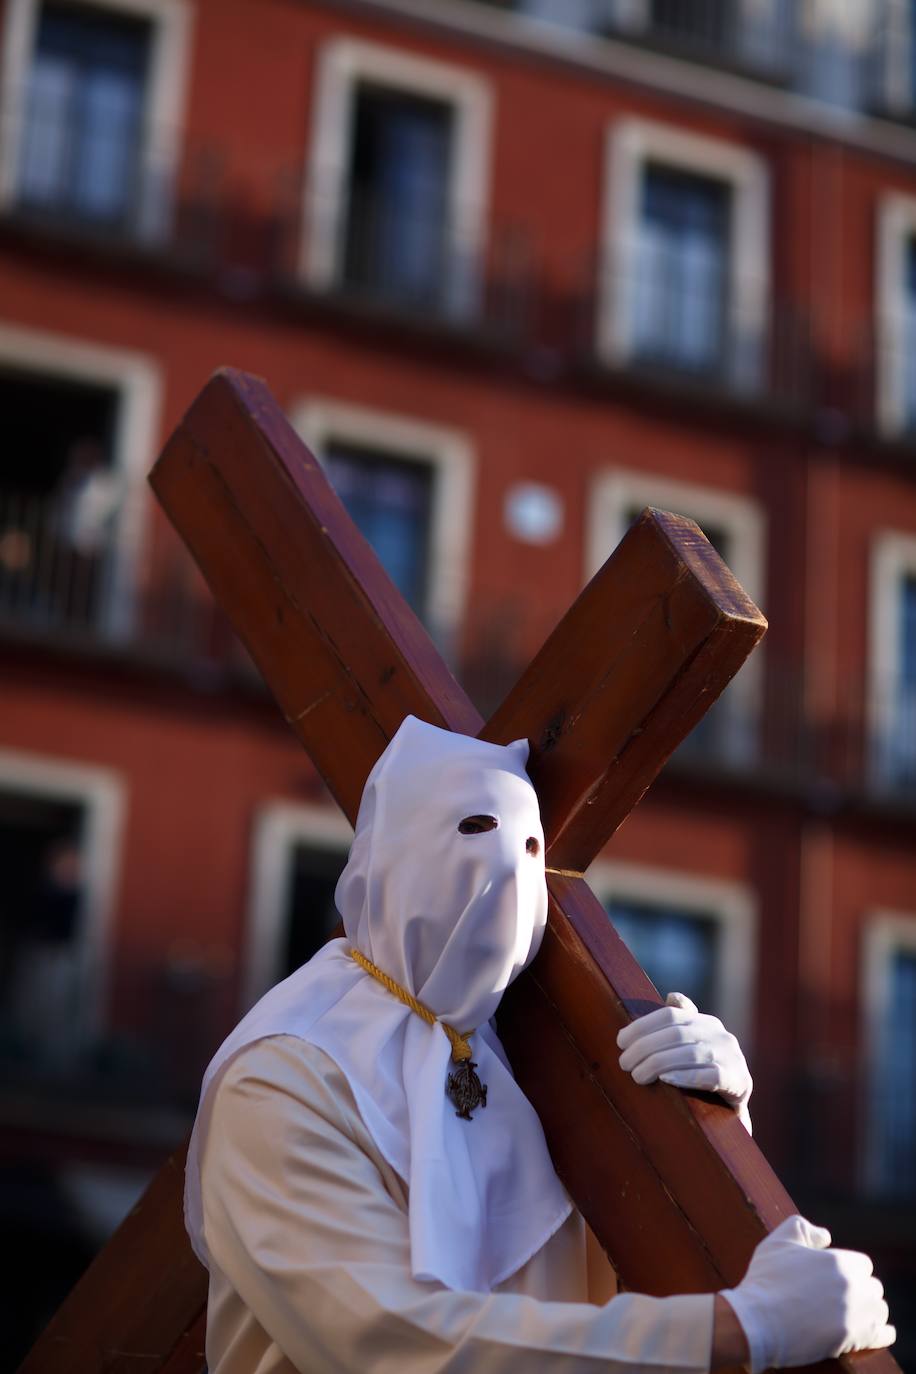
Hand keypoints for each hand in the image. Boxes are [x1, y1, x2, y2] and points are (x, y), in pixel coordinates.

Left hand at [616, 992, 752, 1130]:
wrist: (733, 1112)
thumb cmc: (704, 1075)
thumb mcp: (695, 1046)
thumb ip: (681, 1024)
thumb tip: (671, 996)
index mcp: (706, 1023)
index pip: (670, 1015)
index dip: (642, 1025)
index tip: (620, 1041)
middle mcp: (721, 1035)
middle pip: (676, 1034)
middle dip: (644, 1047)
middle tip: (624, 1063)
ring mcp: (732, 1058)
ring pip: (690, 1054)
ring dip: (658, 1063)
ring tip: (637, 1075)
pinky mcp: (738, 1082)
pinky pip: (711, 1076)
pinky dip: (685, 1076)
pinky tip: (665, 1080)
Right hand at [720, 1215, 894, 1371]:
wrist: (757, 1321)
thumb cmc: (766, 1280)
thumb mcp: (778, 1241)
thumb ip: (803, 1228)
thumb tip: (825, 1236)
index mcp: (839, 1262)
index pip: (862, 1265)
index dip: (848, 1271)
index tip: (833, 1280)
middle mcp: (854, 1286)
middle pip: (872, 1287)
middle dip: (859, 1291)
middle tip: (838, 1299)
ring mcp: (857, 1314)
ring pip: (879, 1310)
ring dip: (868, 1311)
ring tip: (850, 1315)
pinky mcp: (855, 1339)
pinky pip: (883, 1334)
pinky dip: (879, 1333)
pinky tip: (868, 1332)